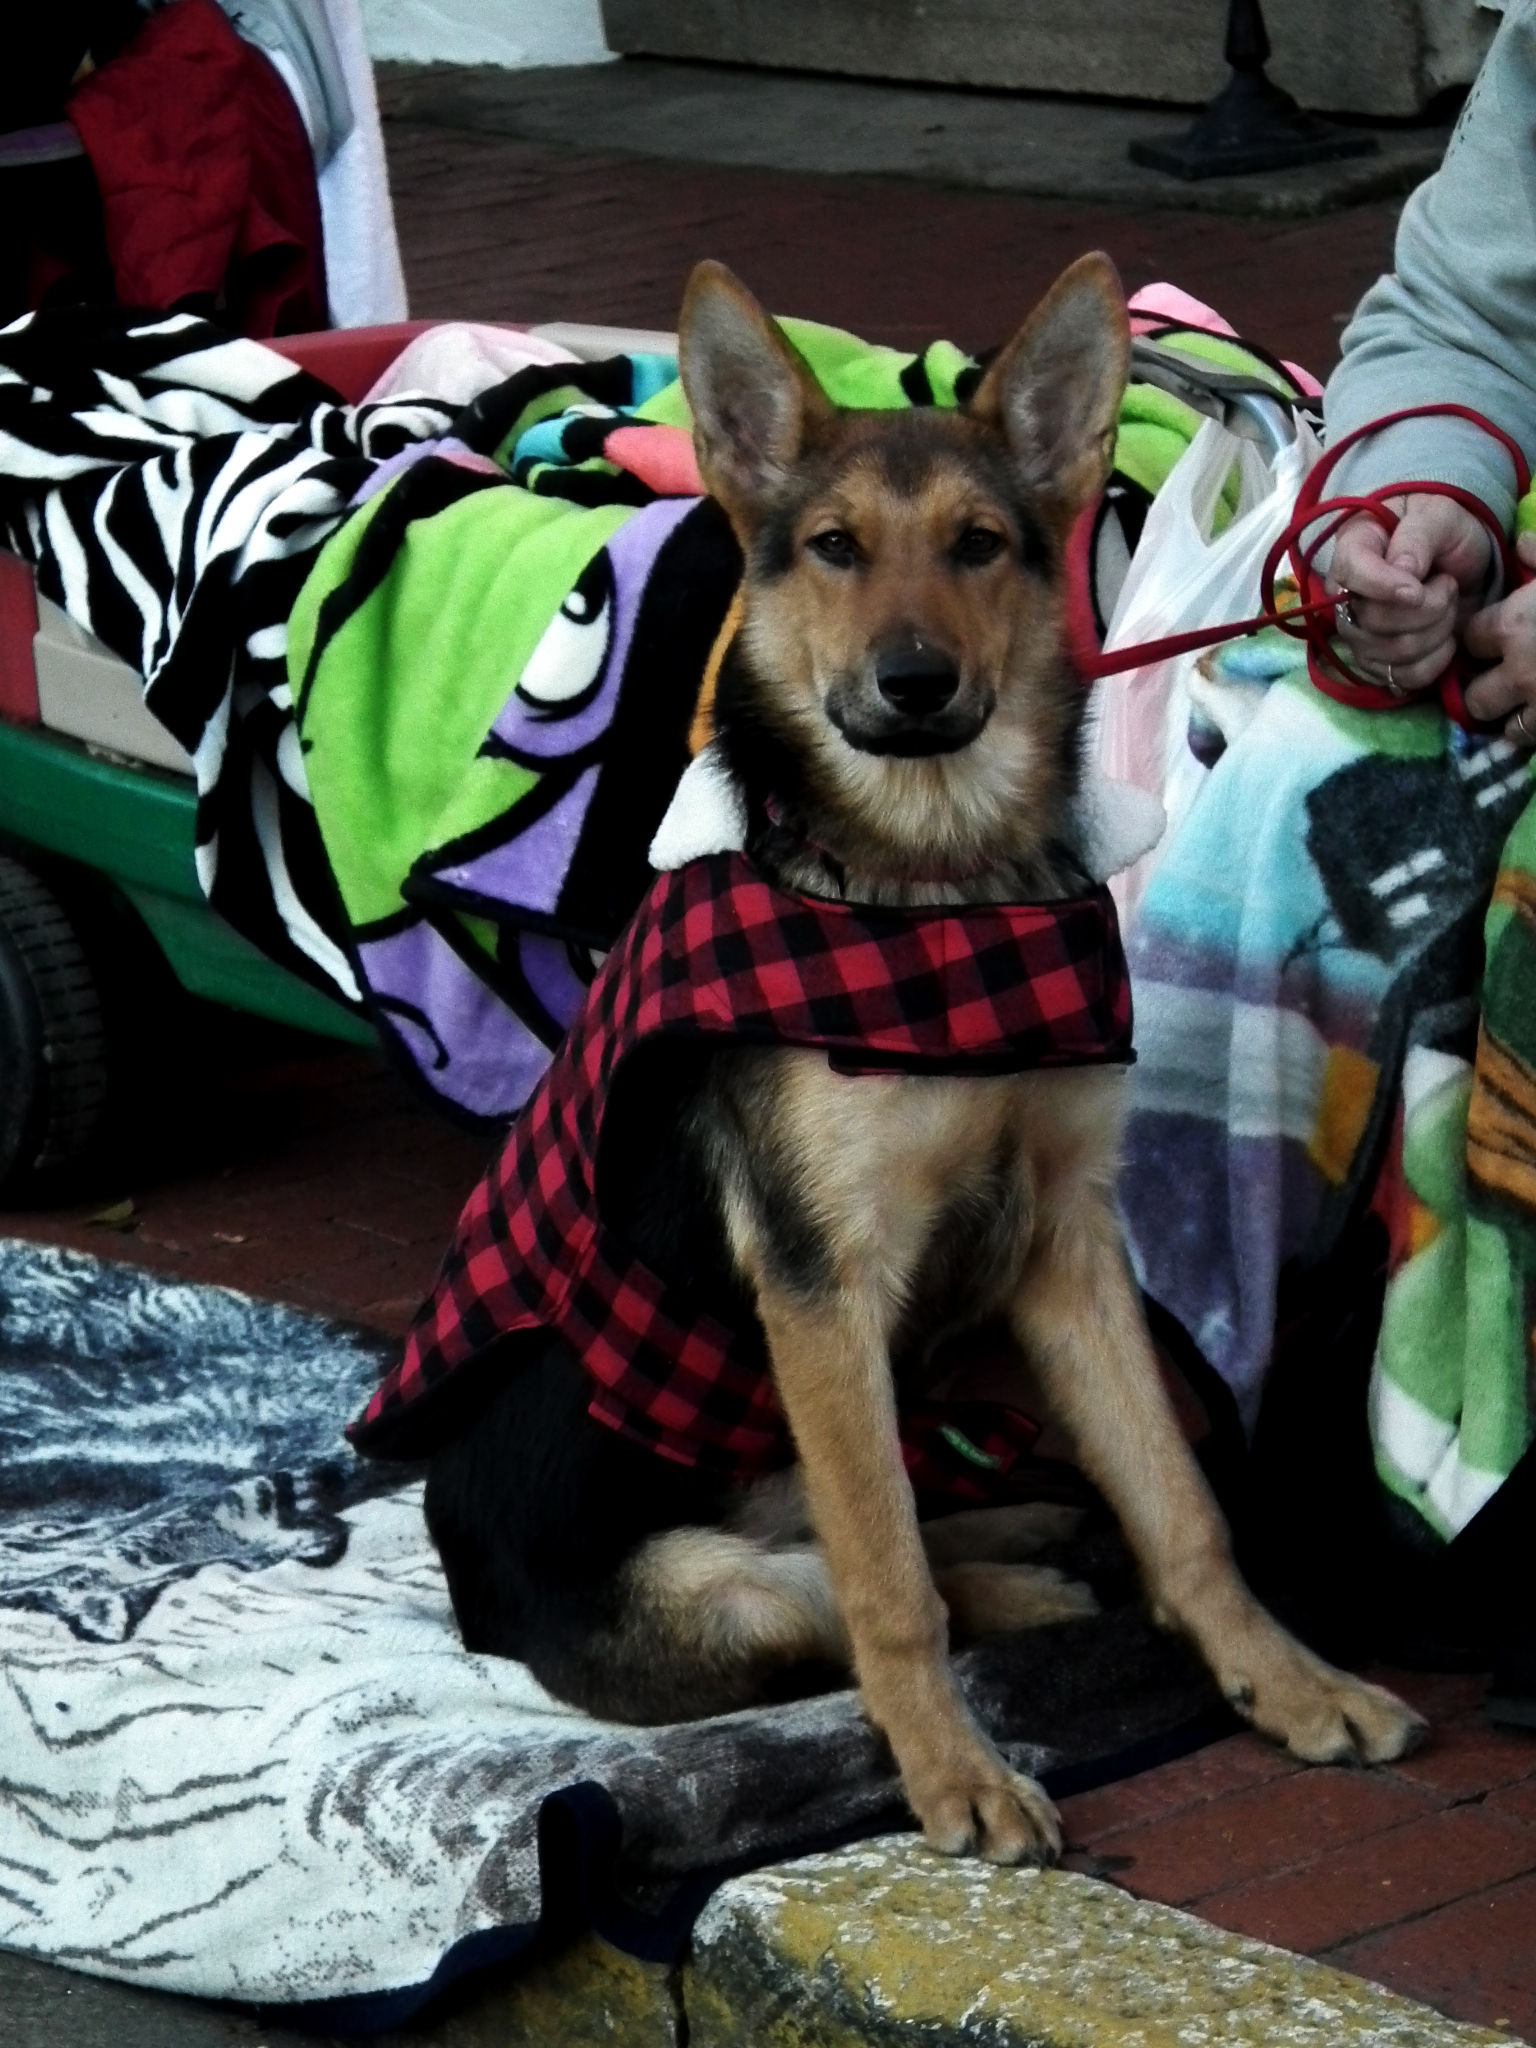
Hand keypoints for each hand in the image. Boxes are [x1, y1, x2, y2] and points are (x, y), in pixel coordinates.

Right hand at [1326, 494, 1492, 694]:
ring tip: (1447, 606)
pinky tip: (1445, 639)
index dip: (1383, 586)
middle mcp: (1344, 597)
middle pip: (1375, 621)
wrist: (1460, 563)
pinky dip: (1436, 661)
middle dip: (1428, 607)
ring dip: (1437, 631)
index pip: (1351, 573)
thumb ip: (1419, 536)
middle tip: (1447, 585)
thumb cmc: (1445, 533)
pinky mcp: (1378, 665)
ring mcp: (1358, 636)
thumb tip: (1402, 570)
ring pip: (1393, 652)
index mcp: (1352, 549)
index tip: (1417, 589)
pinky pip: (1404, 678)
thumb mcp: (1440, 516)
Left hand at [1463, 530, 1535, 741]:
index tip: (1495, 637)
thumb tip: (1522, 543)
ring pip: (1507, 728)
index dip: (1483, 639)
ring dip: (1515, 717)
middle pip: (1475, 697)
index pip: (1470, 640)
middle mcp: (1519, 671)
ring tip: (1532, 702)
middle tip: (1507, 679)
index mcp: (1514, 625)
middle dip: (1488, 689)